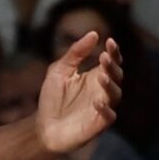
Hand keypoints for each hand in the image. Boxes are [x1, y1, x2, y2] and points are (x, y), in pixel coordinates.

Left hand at [36, 33, 122, 153]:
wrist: (42, 126)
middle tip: (104, 57)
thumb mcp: (59, 70)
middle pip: (116, 76)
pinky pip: (108, 116)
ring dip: (110, 85)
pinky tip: (97, 102)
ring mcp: (102, 107)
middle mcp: (102, 91)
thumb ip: (75, 53)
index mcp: (95, 76)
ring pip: (115, 95)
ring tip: (101, 76)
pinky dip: (105, 109)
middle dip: (112, 66)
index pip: (110, 62)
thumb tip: (94, 33)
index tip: (109, 41)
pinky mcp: (98, 124)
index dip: (113, 52)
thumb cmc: (52, 98)